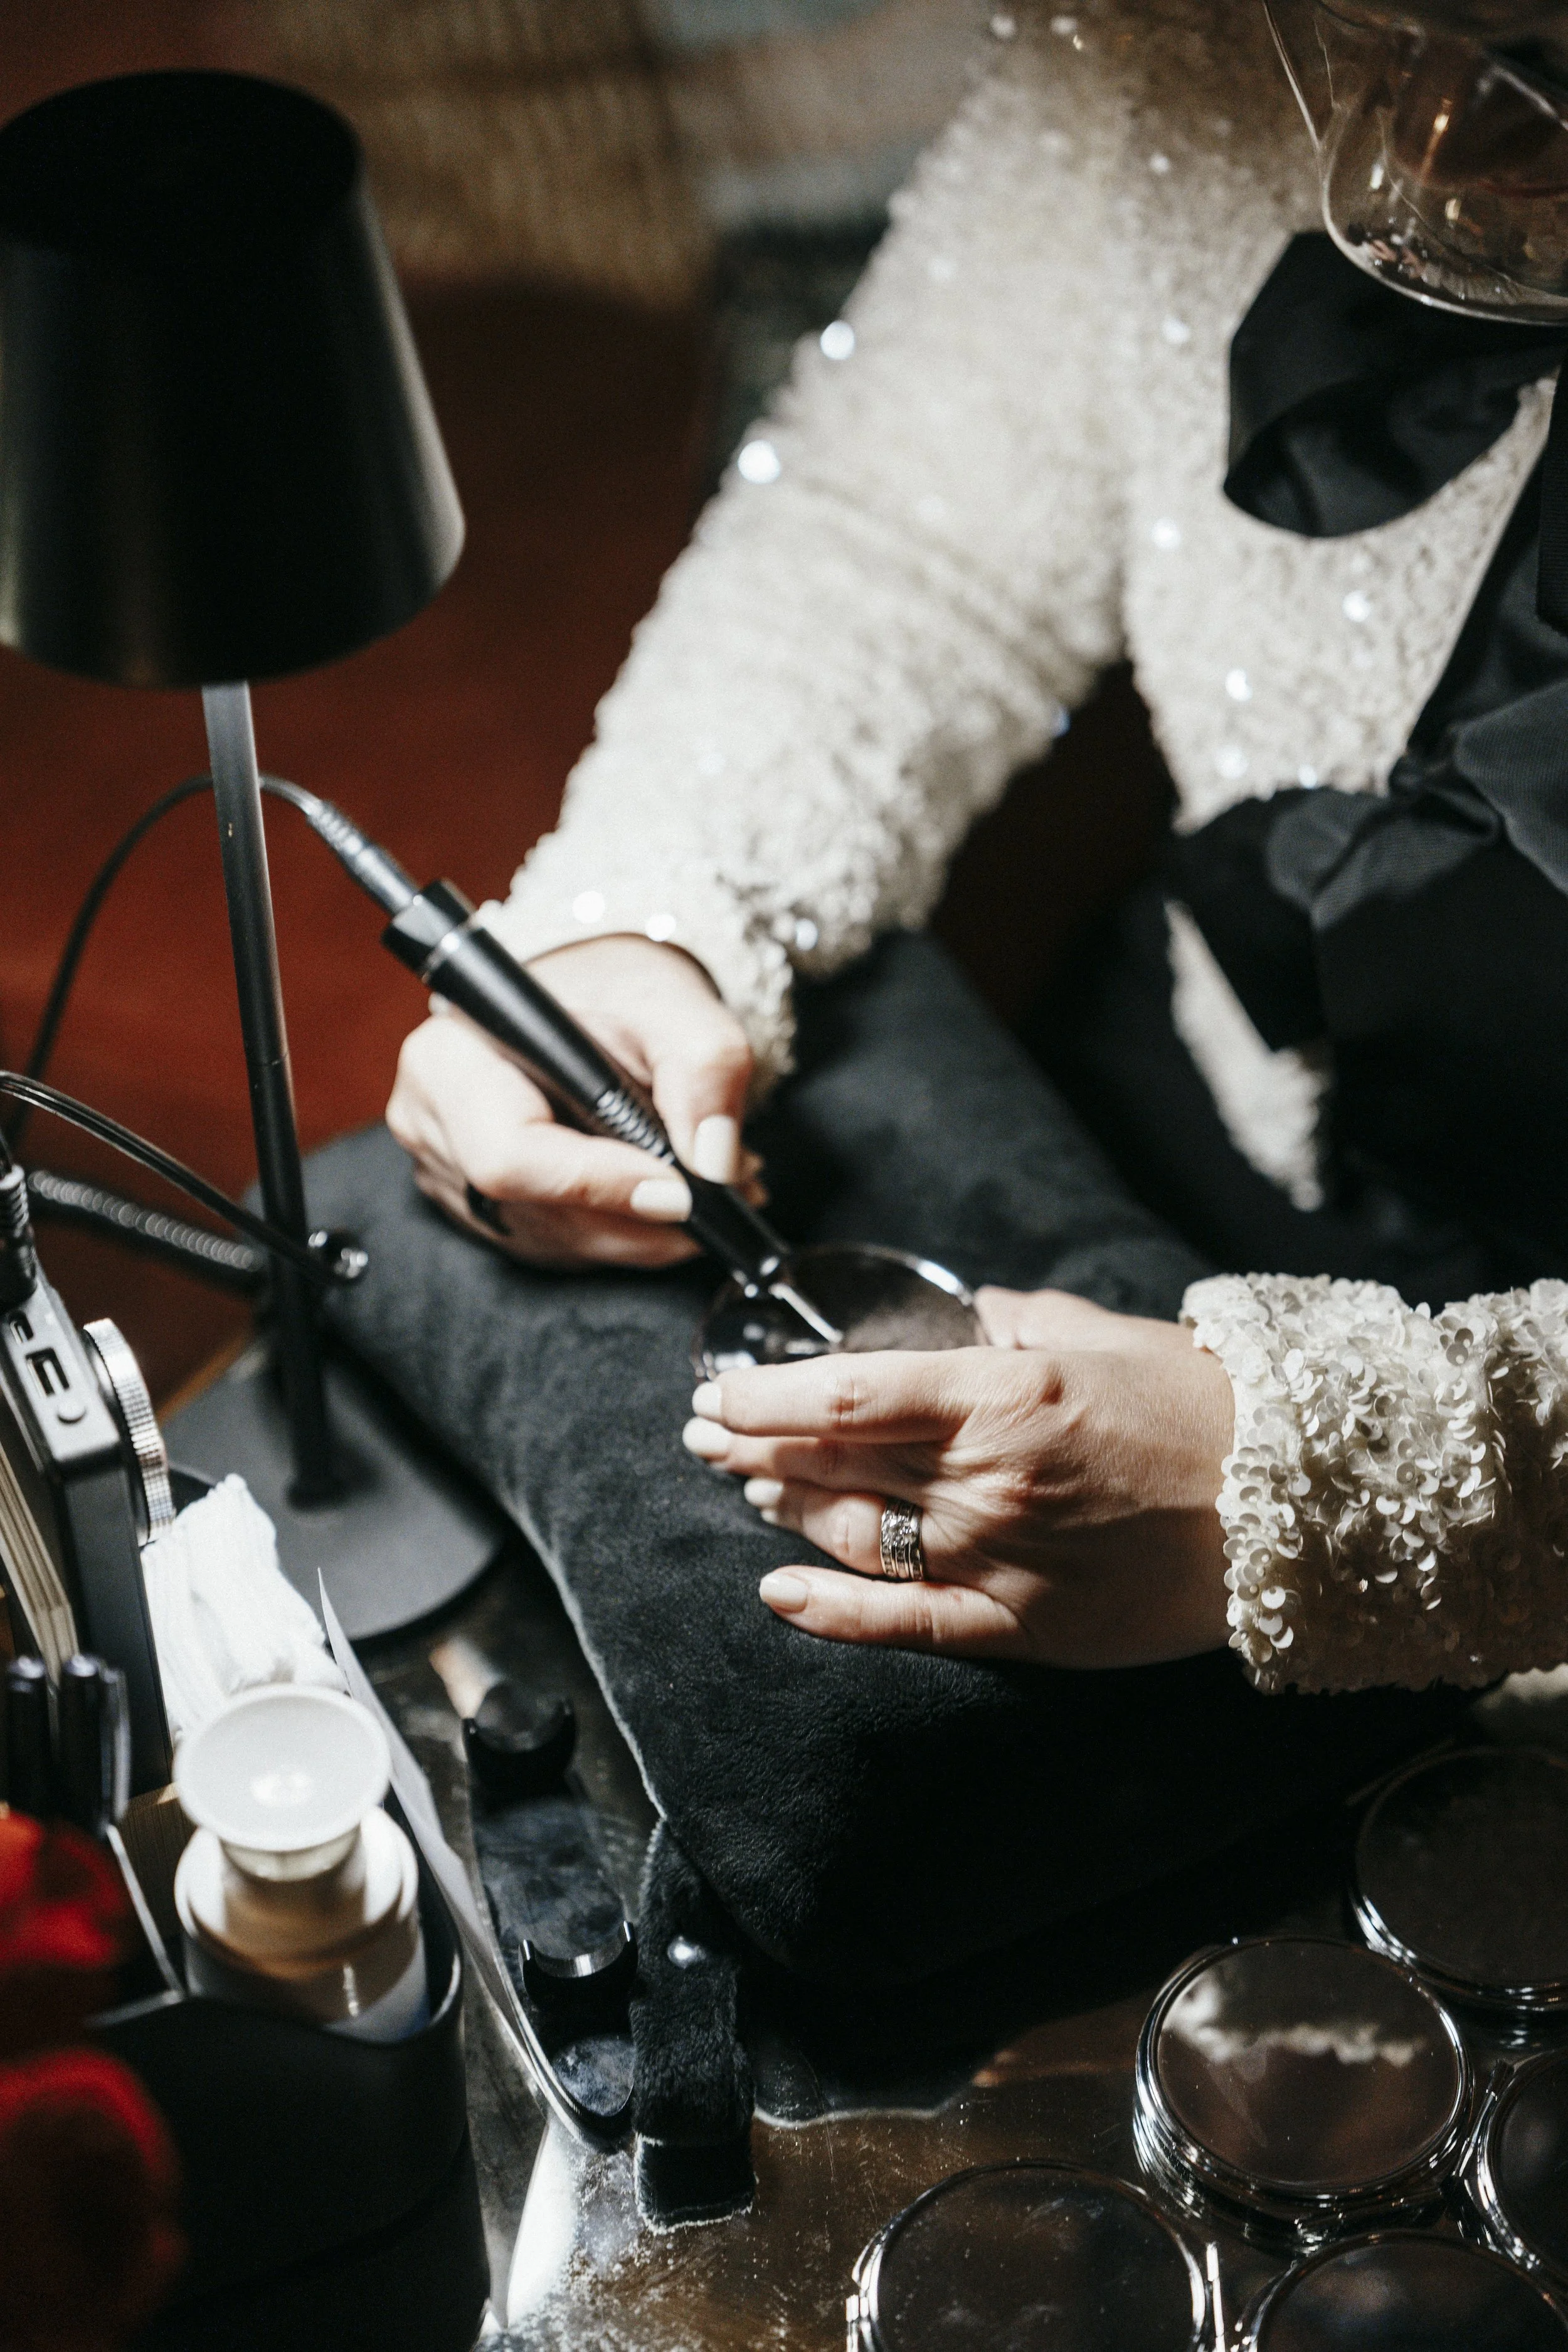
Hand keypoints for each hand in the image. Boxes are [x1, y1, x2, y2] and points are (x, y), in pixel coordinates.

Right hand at [386, 934, 762, 1268]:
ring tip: (711, 1183)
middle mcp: (436, 1128)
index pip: (510, 1156)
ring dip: (651, 1230)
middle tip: (725, 1188)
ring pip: (563, 1242)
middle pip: (540, 1213)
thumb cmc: (614, 990)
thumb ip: (704, 1066)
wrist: (592, 999)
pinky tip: (669, 1194)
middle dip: (645, 1216)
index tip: (682, 1188)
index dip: (599, 1183)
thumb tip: (713, 1160)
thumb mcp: (671, 1002)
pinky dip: (630, 1233)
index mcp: (450, 1062)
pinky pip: (566, 1249)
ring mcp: (455, 1180)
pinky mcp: (489, 1214)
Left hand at [682, 1287, 1234, 1666]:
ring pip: (856, 1533)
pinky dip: (832, 1613)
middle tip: (703, 1433)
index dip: (766, 1396)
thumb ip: (1023, 1320)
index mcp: (1003, 1394)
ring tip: (745, 1488)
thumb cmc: (1202, 1406)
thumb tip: (975, 1309)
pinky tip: (776, 1592)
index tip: (720, 1391)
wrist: (1297, 1503)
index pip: (846, 1394)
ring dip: (786, 1509)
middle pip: (836, 1461)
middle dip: (754, 1446)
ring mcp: (1000, 1558)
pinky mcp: (1024, 1626)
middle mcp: (986, 1478)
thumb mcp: (1103, 1335)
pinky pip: (906, 1624)